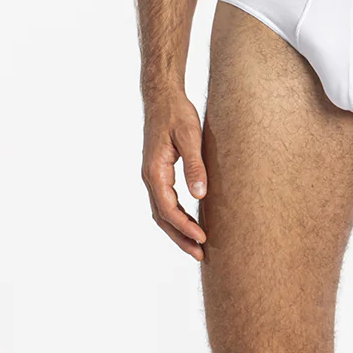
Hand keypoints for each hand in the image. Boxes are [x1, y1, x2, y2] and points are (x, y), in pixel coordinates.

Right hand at [141, 94, 207, 259]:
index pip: (169, 209)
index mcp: (155, 171)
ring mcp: (152, 176)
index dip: (185, 227)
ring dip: (177, 231)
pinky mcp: (158, 173)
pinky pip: (165, 202)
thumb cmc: (177, 114)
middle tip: (200, 254)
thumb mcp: (189, 137)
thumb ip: (195, 166)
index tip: (202, 239)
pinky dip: (176, 217)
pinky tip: (189, 223)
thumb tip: (200, 195)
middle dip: (180, 238)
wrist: (162, 98)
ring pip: (162, 212)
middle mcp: (150, 177)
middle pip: (163, 217)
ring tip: (196, 246)